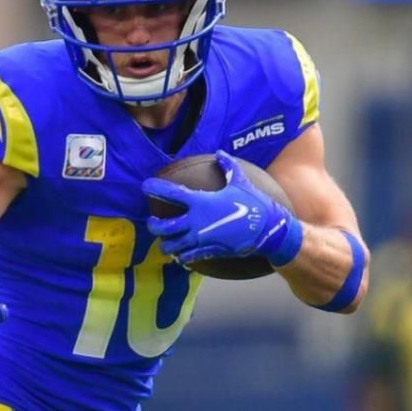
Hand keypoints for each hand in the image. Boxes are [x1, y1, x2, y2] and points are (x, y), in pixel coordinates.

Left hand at [145, 152, 303, 265]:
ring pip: (171, 246)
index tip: (145, 186)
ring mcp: (200, 239)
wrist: (266, 230)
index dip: (155, 188)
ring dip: (166, 243)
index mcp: (201, 202)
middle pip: (162, 227)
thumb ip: (228, 166)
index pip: (171, 193)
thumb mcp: (241, 182)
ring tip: (166, 240)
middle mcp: (196, 222)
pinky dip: (181, 256)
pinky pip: (186, 257)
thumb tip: (220, 153)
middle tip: (153, 222)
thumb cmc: (253, 203)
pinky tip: (181, 254)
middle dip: (153, 225)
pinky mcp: (207, 252)